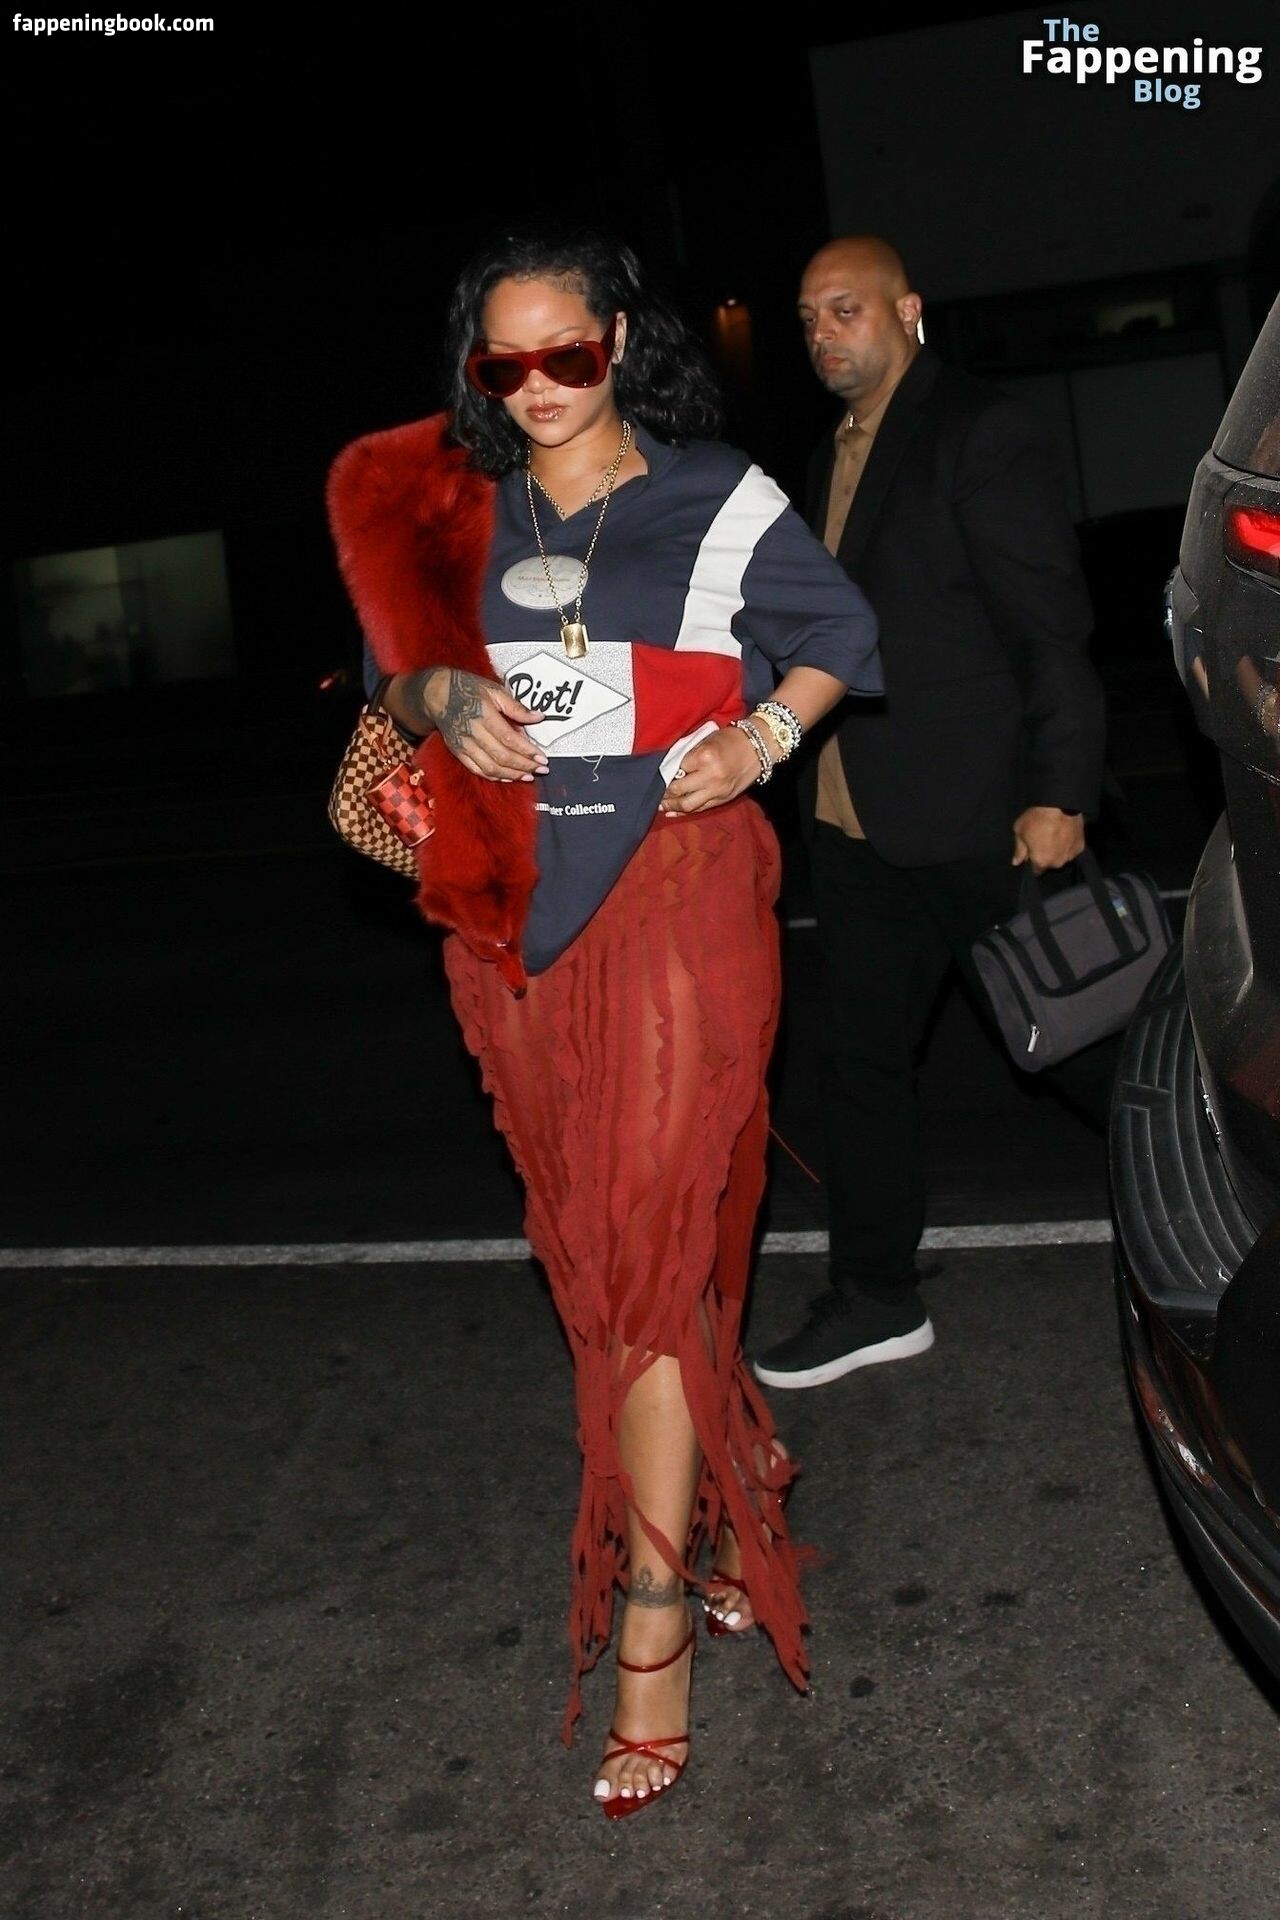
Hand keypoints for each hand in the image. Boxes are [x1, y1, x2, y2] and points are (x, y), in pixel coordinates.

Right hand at [420, 668, 546, 781]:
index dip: (527, 751)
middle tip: (542, 769)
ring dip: (512, 775)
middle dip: (525, 766)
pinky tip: (508, 777)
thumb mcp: (493, 690)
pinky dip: (494, 776)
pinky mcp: (458, 752)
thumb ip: (516, 707)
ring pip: (490, 767)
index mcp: (483, 714)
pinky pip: (477, 770)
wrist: (436, 694)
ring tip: (529, 775)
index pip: (509, 739)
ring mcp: (464, 745)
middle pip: (502, 756)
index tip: (542, 757)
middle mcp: (473, 732)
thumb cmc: (467, 688)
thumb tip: (538, 717)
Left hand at [659, 725, 763, 814]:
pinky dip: (685, 812)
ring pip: (688, 804)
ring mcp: (718, 790)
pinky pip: (701, 809)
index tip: (656, 775)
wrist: (759, 747)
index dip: (664, 773)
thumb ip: (689, 754)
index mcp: (704, 757)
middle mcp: (710, 776)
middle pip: (678, 789)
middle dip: (664, 792)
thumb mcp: (707, 740)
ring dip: (672, 806)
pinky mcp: (724, 799)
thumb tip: (670, 769)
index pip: (675, 768)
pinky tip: (674, 811)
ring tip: (661, 805)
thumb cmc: (731, 739)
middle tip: (654, 792)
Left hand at [1012, 805, 1084, 872]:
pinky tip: (1065, 835)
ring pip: (1061, 858)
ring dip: (1058, 851)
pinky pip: (1071, 850)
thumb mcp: (1020, 831)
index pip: (1036, 871)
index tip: (1032, 852)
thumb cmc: (1037, 818)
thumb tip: (1016, 862)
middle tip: (1044, 841)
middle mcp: (1057, 863)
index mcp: (1041, 862)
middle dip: (1046, 856)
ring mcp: (1070, 855)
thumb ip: (1019, 850)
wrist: (1060, 805)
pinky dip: (1068, 845)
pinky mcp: (1080, 847)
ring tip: (1055, 837)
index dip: (1033, 862)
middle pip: (1050, 864)